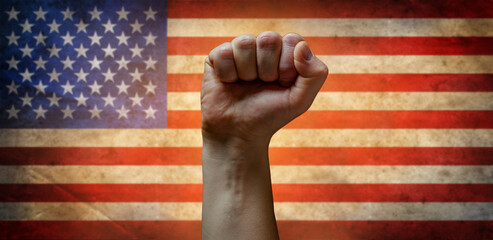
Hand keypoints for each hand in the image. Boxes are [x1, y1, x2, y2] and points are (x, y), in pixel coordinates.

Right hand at [201, 31, 327, 143]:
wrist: (238, 134)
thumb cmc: (269, 116)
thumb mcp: (300, 100)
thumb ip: (315, 73)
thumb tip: (301, 46)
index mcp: (284, 53)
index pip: (291, 40)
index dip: (287, 65)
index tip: (282, 84)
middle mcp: (262, 48)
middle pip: (268, 39)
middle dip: (267, 69)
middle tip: (263, 85)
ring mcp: (238, 51)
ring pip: (245, 43)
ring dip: (247, 71)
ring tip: (245, 85)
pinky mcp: (216, 58)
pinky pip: (224, 53)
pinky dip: (228, 74)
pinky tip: (229, 84)